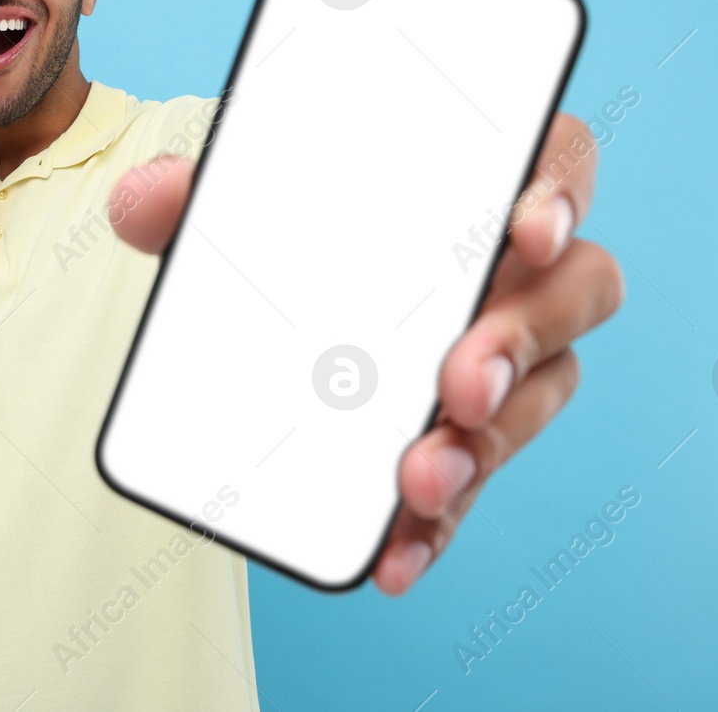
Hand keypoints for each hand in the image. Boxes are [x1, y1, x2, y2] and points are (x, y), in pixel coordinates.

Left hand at [107, 114, 623, 594]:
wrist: (268, 307)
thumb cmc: (288, 230)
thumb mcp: (239, 207)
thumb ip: (193, 197)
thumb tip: (142, 201)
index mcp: (474, 184)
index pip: (556, 161)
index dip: (558, 192)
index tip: (525, 233)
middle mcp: (507, 271)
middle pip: (575, 288)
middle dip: (524, 337)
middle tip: (460, 382)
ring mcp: (501, 358)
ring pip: (538, 394)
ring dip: (486, 444)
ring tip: (417, 480)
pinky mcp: (464, 436)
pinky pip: (475, 481)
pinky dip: (440, 524)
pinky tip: (396, 556)